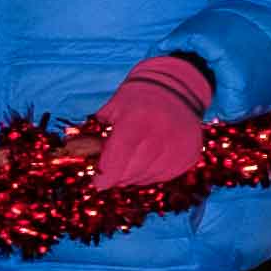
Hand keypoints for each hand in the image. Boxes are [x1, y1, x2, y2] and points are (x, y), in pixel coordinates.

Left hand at [80, 54, 212, 193]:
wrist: (177, 87)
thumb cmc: (137, 99)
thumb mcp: (112, 109)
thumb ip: (97, 135)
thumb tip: (80, 160)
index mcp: (137, 121)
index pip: (117, 159)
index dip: (105, 175)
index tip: (98, 182)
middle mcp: (162, 134)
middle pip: (132, 171)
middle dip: (118, 176)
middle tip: (112, 171)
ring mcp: (179, 145)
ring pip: (148, 177)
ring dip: (134, 176)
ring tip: (130, 162)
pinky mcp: (190, 154)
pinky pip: (165, 176)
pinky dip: (152, 174)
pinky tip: (147, 162)